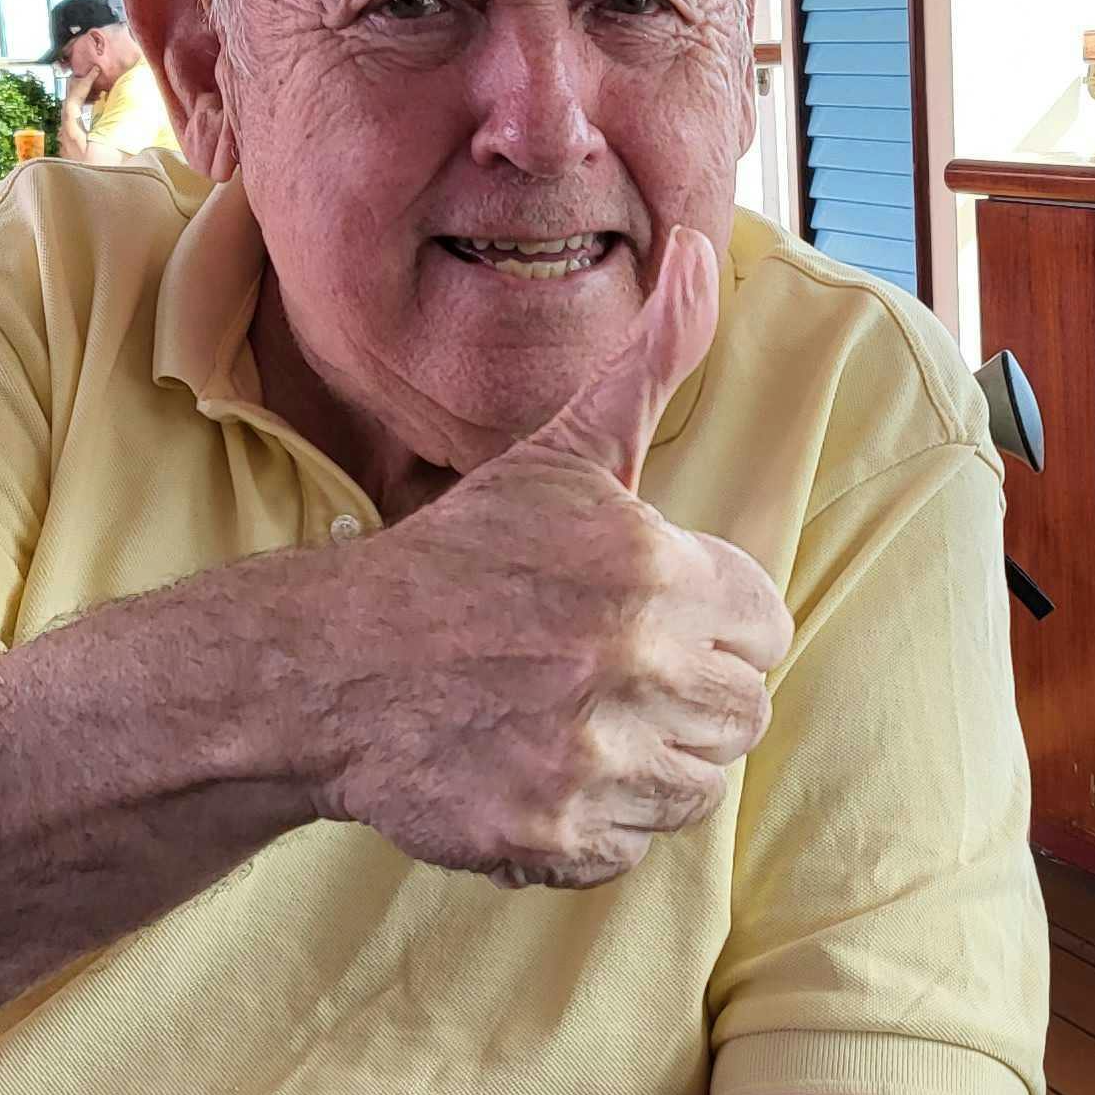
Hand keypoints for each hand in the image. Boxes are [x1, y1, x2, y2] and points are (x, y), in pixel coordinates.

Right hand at [308, 228, 794, 887]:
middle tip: (595, 671)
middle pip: (741, 712)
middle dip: (682, 694)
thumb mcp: (567, 453)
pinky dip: (594, 821)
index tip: (634, 615)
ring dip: (646, 762)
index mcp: (656, 571)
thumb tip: (697, 250)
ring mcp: (595, 755)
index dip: (706, 622)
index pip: (763, 627)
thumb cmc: (464, 557)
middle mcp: (636, 664)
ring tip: (567, 718)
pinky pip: (633, 845)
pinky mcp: (555, 833)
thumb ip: (654, 362)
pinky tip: (535, 766)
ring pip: (698, 785)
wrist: (331, 667)